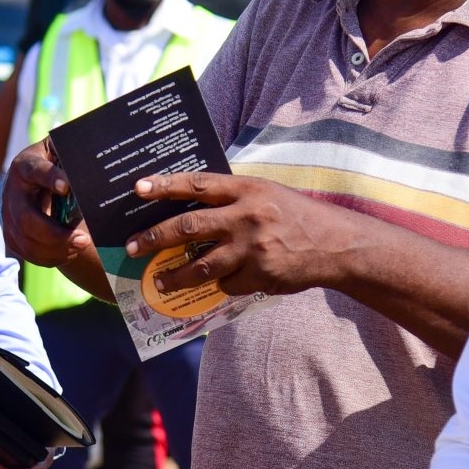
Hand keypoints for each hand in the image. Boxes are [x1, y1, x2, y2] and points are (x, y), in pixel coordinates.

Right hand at [2, 139, 89, 266]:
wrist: (35, 182)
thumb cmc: (57, 166)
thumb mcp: (62, 154)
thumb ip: (73, 158)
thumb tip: (89, 171)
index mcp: (26, 165)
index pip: (36, 171)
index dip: (50, 179)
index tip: (67, 187)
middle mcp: (12, 192)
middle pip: (26, 218)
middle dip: (55, 234)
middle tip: (84, 239)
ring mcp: (8, 216)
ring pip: (27, 242)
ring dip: (57, 249)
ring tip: (82, 245)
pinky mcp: (11, 236)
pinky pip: (29, 254)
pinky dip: (52, 257)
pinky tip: (71, 251)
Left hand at [124, 171, 349, 298]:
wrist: (336, 244)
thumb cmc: (295, 215)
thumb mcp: (266, 194)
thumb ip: (231, 198)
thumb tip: (188, 205)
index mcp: (246, 189)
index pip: (197, 185)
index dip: (165, 186)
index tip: (138, 189)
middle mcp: (247, 216)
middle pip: (188, 227)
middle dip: (154, 238)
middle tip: (132, 247)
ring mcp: (253, 247)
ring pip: (201, 266)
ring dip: (175, 276)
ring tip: (158, 283)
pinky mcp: (261, 275)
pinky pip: (227, 284)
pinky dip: (221, 284)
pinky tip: (223, 282)